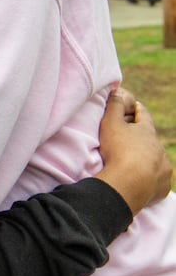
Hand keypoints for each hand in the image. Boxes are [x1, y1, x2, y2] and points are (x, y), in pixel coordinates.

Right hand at [97, 87, 171, 212]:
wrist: (129, 183)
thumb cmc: (119, 150)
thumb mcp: (111, 123)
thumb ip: (114, 106)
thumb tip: (117, 90)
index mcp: (147, 132)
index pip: (144, 116)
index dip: (138, 109)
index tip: (136, 105)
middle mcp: (159, 148)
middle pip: (151, 139)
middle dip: (142, 137)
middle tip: (129, 137)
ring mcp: (163, 167)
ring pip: (156, 159)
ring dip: (147, 158)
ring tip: (134, 162)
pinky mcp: (162, 186)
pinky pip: (157, 179)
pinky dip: (150, 177)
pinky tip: (142, 180)